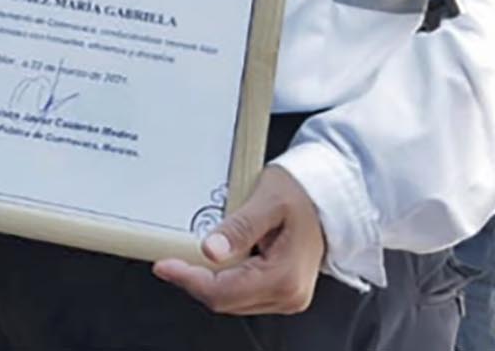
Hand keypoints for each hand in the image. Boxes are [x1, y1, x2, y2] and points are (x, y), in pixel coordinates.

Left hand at [153, 165, 325, 314]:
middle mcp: (288, 294)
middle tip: (171, 256)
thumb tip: (210, 250)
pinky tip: (216, 258)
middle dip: (194, 279)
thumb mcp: (267, 200)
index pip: (224, 292)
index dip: (188, 279)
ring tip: (192, 253)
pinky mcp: (282, 291)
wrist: (329, 197)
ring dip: (207, 279)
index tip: (165, 265)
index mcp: (284, 277)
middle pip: (224, 300)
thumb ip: (238, 227)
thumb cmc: (303, 194)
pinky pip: (242, 292)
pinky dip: (223, 278)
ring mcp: (286, 296)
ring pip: (231, 299)